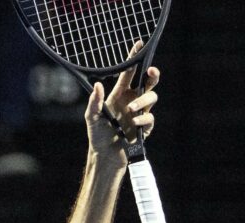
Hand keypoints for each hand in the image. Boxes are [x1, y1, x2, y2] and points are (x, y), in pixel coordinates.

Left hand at [85, 41, 160, 166]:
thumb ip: (95, 101)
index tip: (138, 45)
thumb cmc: (97, 135)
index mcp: (119, 95)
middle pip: (147, 82)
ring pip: (151, 98)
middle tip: (151, 72)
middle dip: (152, 75)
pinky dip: (143, 120)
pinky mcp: (145, 127)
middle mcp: (131, 101)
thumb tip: (98, 85)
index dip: (133, 59)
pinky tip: (134, 124)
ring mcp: (139, 113)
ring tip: (131, 110)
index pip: (129, 73)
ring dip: (143, 101)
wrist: (106, 155)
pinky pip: (150, 118)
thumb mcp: (91, 117)